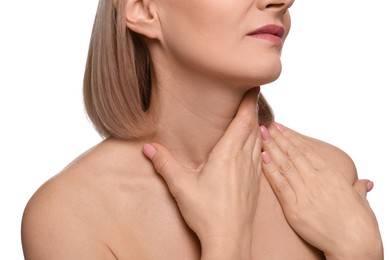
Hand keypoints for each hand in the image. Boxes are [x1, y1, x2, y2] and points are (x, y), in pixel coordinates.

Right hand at [143, 88, 260, 258]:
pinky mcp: (256, 183)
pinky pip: (261, 155)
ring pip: (260, 140)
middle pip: (254, 126)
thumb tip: (148, 148)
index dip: (249, 101)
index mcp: (228, 154)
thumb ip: (164, 164)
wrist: (230, 239)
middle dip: (253, 109)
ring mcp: (253, 171)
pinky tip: (256, 147)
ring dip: (257, 126)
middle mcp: (244, 159)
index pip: (244, 120)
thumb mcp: (181, 186)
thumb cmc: (208, 214)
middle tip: (251, 96)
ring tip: (253, 117)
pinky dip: (260, 144)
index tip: (253, 86)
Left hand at [260, 123, 382, 259]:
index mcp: (331, 175)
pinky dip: (270, 170)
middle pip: (293, 153)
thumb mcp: (360, 201)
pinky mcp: (294, 207)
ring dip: (271, 148)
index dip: (292, 137)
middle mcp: (316, 180)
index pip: (307, 150)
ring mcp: (304, 192)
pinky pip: (279, 185)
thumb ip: (357, 188)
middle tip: (265, 126)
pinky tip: (262, 158)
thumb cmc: (360, 224)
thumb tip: (365, 182)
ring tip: (261, 135)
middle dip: (277, 138)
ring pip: (284, 165)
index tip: (281, 127)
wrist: (355, 244)